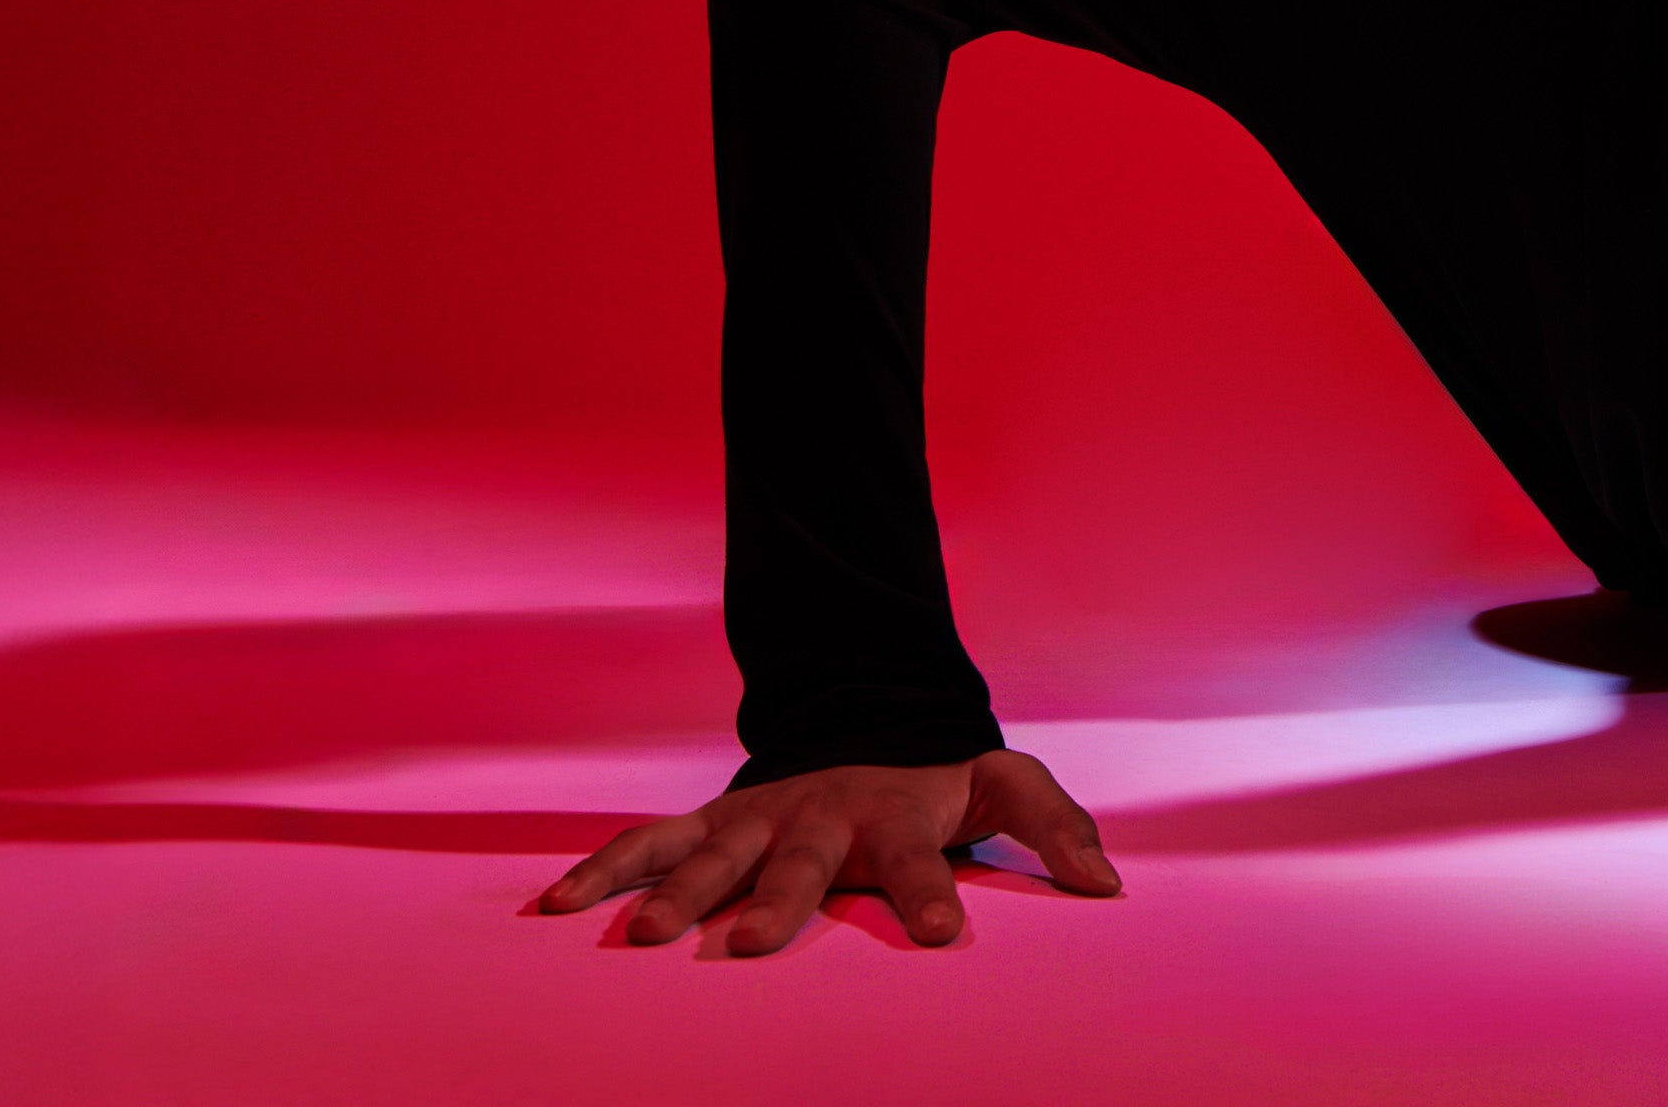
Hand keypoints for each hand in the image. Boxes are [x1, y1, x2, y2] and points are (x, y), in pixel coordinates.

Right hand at [530, 749, 1119, 954]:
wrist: (870, 721)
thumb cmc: (941, 777)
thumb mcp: (1008, 786)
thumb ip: (1056, 828)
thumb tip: (1108, 887)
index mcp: (896, 815)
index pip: (916, 860)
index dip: (929, 895)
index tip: (942, 934)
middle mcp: (819, 815)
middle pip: (798, 862)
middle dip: (775, 901)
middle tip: (753, 946)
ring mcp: (758, 816)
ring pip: (712, 852)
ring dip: (677, 893)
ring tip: (644, 938)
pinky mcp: (714, 820)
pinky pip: (651, 841)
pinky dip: (606, 867)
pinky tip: (560, 905)